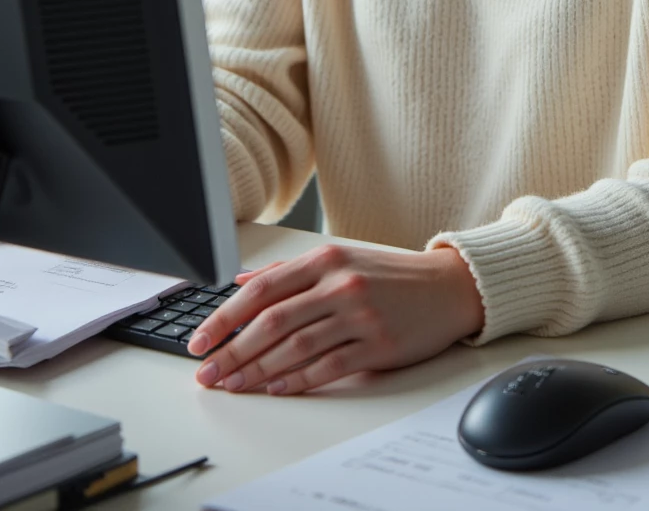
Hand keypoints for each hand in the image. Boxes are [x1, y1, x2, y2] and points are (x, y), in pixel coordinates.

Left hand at [187, 242, 483, 394]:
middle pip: (272, 321)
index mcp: (326, 260)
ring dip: (257, 370)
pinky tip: (276, 388)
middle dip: (232, 350)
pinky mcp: (377, 344)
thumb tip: (240, 283)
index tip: (200, 340)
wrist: (448, 287)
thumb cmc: (391, 275)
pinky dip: (298, 380)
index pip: (262, 290)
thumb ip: (290, 271)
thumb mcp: (341, 259)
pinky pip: (328, 366)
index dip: (225, 317)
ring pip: (295, 346)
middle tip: (207, 371)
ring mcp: (359, 314)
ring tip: (233, 385)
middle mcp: (340, 284)